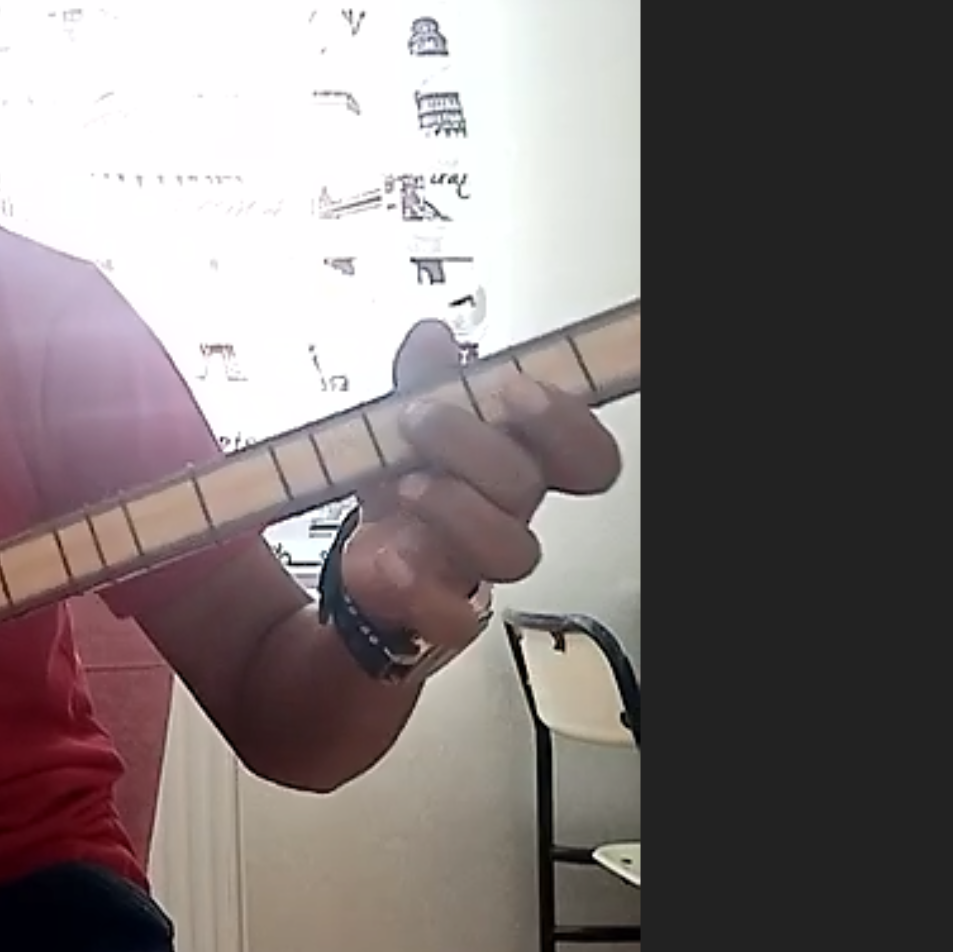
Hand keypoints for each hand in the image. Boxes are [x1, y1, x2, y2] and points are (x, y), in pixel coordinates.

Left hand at [338, 319, 623, 652]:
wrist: (369, 553)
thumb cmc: (410, 477)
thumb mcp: (410, 417)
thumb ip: (424, 376)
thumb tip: (432, 336)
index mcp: (518, 461)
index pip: (584, 454)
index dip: (567, 425)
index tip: (517, 390)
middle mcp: (509, 513)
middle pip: (530, 486)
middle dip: (477, 445)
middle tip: (422, 416)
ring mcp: (478, 563)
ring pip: (511, 550)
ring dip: (456, 508)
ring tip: (406, 483)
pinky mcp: (442, 608)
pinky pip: (455, 615)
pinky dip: (420, 585)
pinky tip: (390, 556)